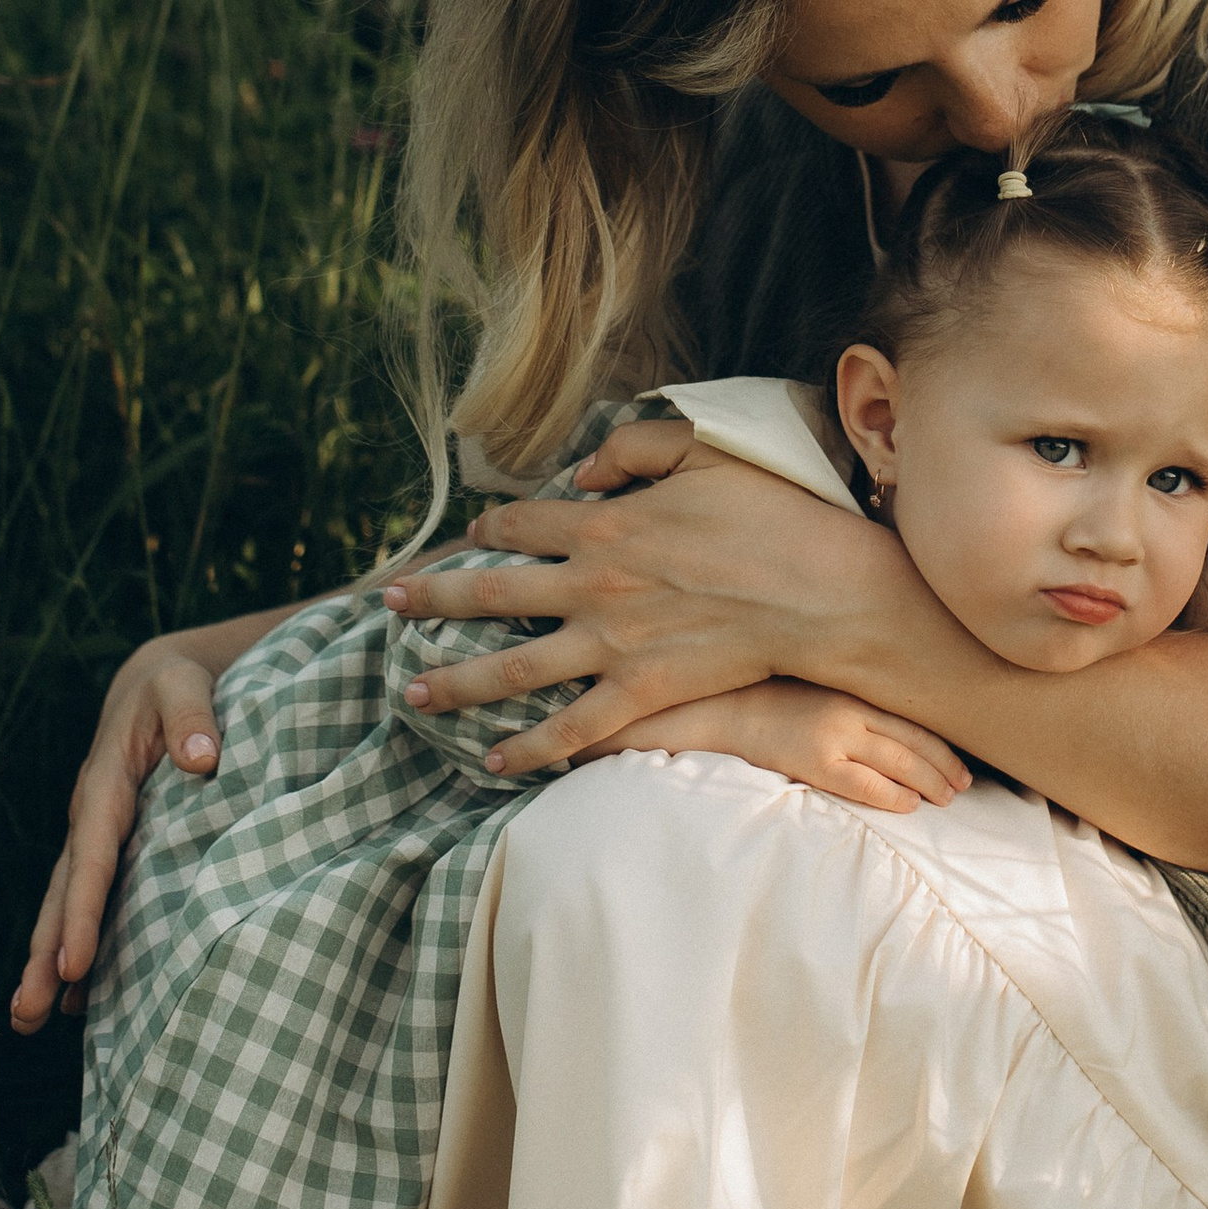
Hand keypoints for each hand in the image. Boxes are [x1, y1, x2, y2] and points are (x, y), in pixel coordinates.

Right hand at [10, 622, 250, 1034]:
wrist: (159, 682)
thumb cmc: (175, 684)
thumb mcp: (183, 684)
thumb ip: (192, 717)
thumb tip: (202, 759)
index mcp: (105, 785)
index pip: (91, 856)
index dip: (80, 911)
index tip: (72, 965)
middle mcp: (91, 819)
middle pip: (62, 895)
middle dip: (43, 957)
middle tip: (26, 1015)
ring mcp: (97, 839)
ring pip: (66, 908)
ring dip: (48, 964)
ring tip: (29, 1022)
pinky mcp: (113, 851)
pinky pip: (90, 904)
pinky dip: (78, 950)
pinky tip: (77, 1000)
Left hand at [380, 423, 908, 777]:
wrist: (817, 591)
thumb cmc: (769, 515)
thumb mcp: (703, 452)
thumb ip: (635, 448)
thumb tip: (581, 467)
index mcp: (604, 523)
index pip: (522, 524)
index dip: (489, 530)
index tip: (469, 536)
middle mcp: (591, 584)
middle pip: (492, 594)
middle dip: (435, 599)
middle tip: (390, 606)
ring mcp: (610, 644)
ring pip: (511, 669)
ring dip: (455, 683)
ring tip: (413, 694)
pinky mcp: (639, 692)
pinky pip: (570, 727)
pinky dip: (528, 747)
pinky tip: (492, 760)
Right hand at [605, 681, 968, 815]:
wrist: (711, 705)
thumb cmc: (755, 697)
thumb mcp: (806, 685)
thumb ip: (840, 697)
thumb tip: (871, 722)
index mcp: (847, 686)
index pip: (909, 714)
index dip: (940, 739)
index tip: (961, 757)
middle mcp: (847, 706)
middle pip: (913, 737)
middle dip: (944, 763)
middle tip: (966, 784)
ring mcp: (831, 732)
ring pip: (898, 760)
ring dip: (930, 780)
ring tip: (949, 797)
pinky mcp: (812, 758)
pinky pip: (863, 782)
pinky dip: (892, 794)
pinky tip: (910, 804)